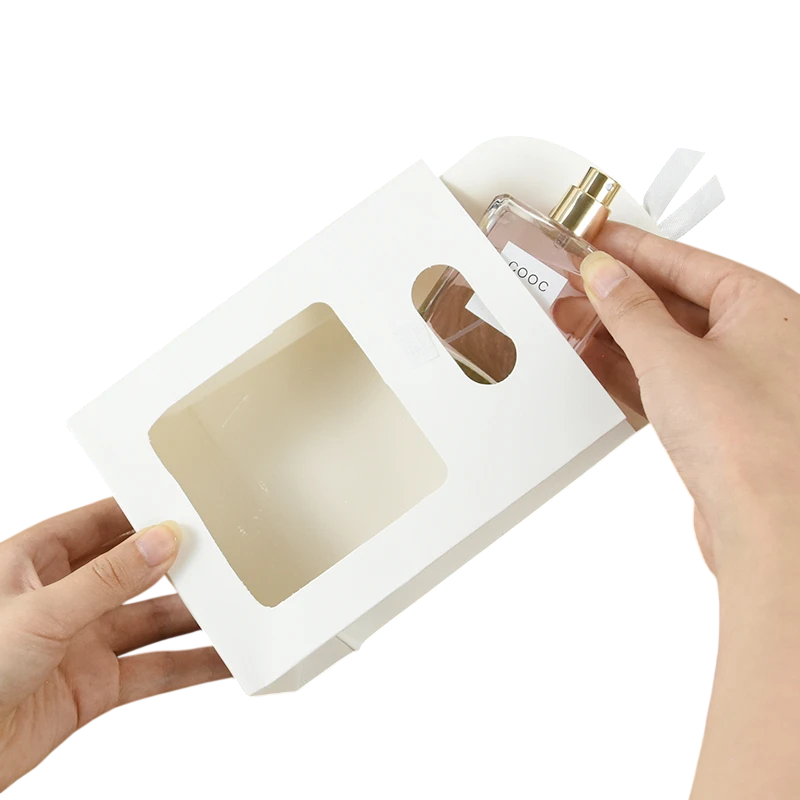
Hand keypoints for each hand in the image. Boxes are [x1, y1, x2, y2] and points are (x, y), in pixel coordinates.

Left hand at [0, 500, 229, 789]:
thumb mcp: (38, 614)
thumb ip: (106, 579)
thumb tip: (162, 540)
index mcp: (35, 562)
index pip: (102, 522)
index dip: (145, 511)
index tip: (191, 503)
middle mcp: (63, 598)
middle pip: (136, 570)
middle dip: (180, 562)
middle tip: (226, 552)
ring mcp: (81, 642)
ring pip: (152, 619)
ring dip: (194, 614)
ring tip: (237, 602)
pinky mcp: (95, 687)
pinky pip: (155, 669)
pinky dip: (193, 665)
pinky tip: (224, 658)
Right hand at [578, 224, 799, 798]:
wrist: (768, 528)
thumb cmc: (750, 444)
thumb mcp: (670, 357)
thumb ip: (630, 310)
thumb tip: (606, 274)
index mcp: (766, 307)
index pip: (685, 261)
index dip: (634, 247)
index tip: (596, 236)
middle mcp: (761, 340)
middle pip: (677, 300)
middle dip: (622, 292)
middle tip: (576, 279)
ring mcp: (741, 382)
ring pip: (670, 342)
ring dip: (622, 333)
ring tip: (576, 318)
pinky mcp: (721, 420)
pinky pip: (669, 379)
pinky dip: (633, 369)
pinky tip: (600, 362)